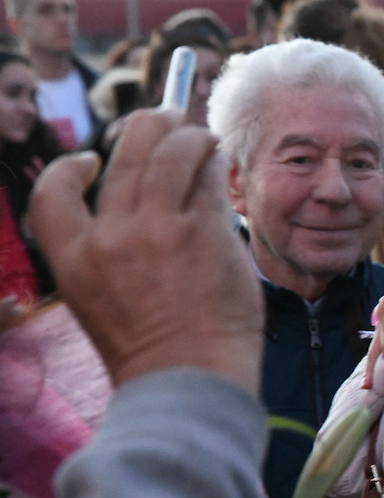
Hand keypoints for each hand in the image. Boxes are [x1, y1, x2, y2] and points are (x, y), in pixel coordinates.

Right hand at [27, 109, 262, 391]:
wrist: (190, 378)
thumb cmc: (159, 349)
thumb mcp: (110, 302)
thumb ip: (117, 253)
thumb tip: (145, 201)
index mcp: (74, 259)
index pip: (52, 194)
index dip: (70, 168)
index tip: (94, 159)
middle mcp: (110, 237)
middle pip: (123, 155)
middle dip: (146, 126)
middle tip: (168, 118)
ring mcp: (156, 229)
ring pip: (168, 152)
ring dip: (186, 133)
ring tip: (200, 134)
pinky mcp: (202, 230)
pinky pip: (205, 177)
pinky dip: (211, 160)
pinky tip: (218, 159)